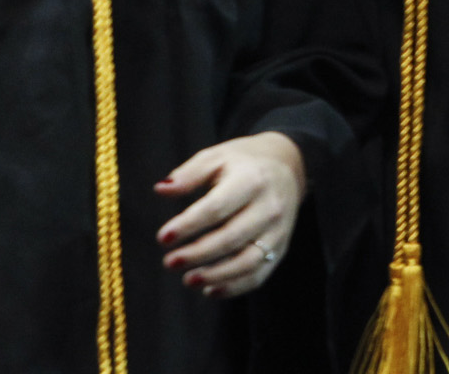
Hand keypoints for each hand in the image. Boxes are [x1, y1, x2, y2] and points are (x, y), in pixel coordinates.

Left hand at [155, 131, 306, 298]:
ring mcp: (278, 230)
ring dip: (216, 275)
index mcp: (251, 179)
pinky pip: (259, 274)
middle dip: (198, 254)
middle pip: (231, 237)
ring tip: (188, 280)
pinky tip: (209, 290)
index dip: (189, 225)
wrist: (287, 166)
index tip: (163, 238)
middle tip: (169, 262)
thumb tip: (161, 189)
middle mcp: (269, 206)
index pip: (217, 207)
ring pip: (248, 261)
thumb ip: (189, 174)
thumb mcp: (216, 157)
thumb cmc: (242, 163)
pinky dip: (234, 287)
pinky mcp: (280, 247)